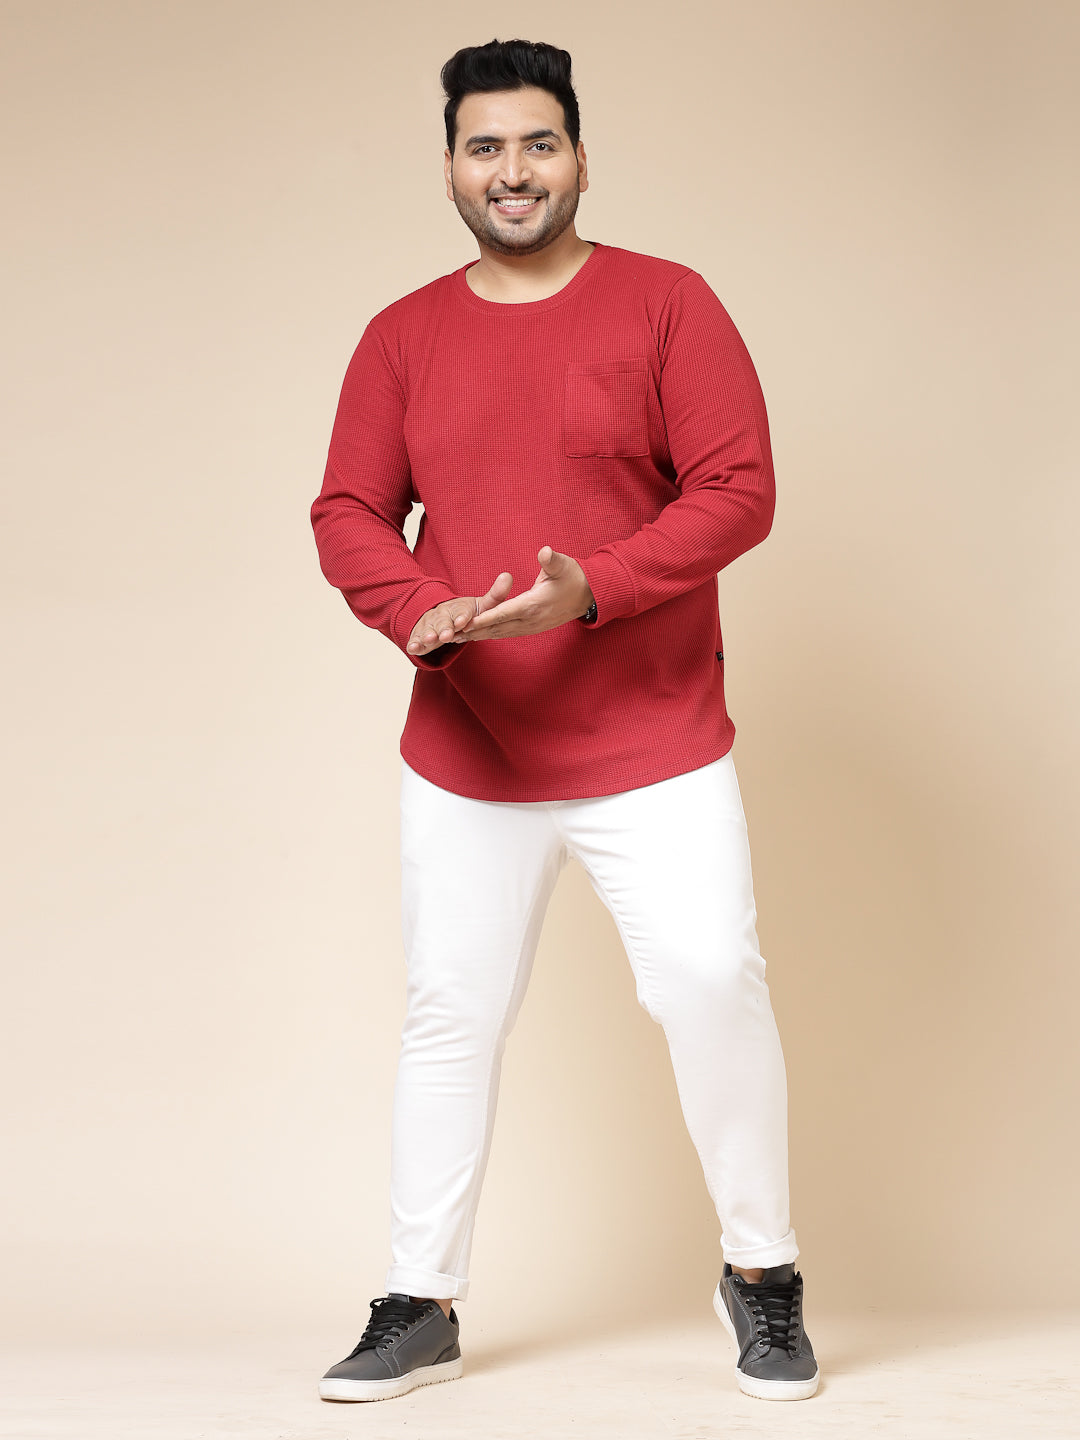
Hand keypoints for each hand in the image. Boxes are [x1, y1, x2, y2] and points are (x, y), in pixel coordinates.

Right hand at [406, 572, 512, 655]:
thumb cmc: (467, 613)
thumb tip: (508, 575)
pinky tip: (413, 648)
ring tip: (429, 640)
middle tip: (447, 635)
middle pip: (443, 621)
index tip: (463, 621)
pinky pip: (417, 639)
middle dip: (444, 628)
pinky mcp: (420, 635)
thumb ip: (495, 596)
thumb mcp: (482, 606)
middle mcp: (442, 614)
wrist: (442, 616)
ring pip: (428, 629)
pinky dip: (414, 643)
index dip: (462, 617)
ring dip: (428, 635)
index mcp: (458, 607)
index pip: (461, 612)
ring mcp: (430, 625)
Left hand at [459, 547, 593, 640]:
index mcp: (534, 604)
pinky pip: (506, 633)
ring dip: (478, 636)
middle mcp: (530, 620)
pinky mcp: (532, 628)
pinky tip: (477, 635)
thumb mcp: (564, 565)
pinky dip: (489, 635)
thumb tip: (545, 552)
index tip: (465, 623)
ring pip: (499, 633)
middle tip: (449, 635)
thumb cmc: (574, 577)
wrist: (589, 596)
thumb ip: (552, 560)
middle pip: (496, 628)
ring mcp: (531, 627)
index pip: (504, 613)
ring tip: (456, 638)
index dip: (484, 618)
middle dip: (472, 632)